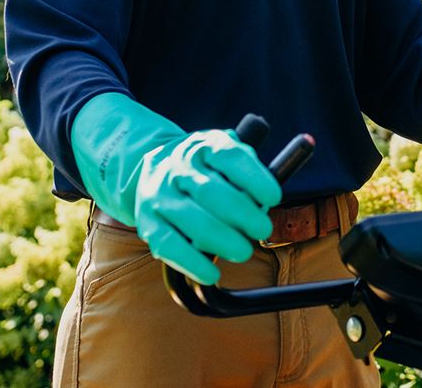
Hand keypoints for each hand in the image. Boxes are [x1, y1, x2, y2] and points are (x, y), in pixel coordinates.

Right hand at [134, 129, 281, 284]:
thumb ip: (247, 172)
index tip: (274, 197)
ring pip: (192, 219)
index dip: (254, 179)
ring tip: (243, 251)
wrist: (152, 168)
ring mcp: (160, 194)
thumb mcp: (226, 155)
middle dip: (242, 214)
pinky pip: (169, 245)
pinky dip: (192, 263)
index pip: (230, 158)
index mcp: (204, 146)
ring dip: (221, 239)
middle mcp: (178, 167)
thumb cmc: (205, 169)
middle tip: (262, 230)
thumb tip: (263, 203)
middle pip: (211, 191)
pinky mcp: (148, 222)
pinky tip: (212, 274)